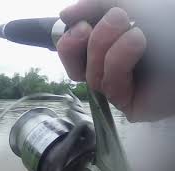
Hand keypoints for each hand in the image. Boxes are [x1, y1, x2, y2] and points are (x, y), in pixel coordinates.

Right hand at [57, 0, 151, 121]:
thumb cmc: (163, 19)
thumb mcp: (124, 2)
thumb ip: (92, 5)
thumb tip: (64, 16)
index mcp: (108, 47)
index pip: (73, 54)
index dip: (67, 44)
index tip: (77, 27)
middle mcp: (111, 68)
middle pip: (75, 69)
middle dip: (79, 45)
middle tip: (89, 27)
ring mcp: (120, 87)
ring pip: (91, 77)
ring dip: (104, 47)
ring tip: (132, 29)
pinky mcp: (131, 104)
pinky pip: (110, 87)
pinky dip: (119, 60)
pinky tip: (137, 41)